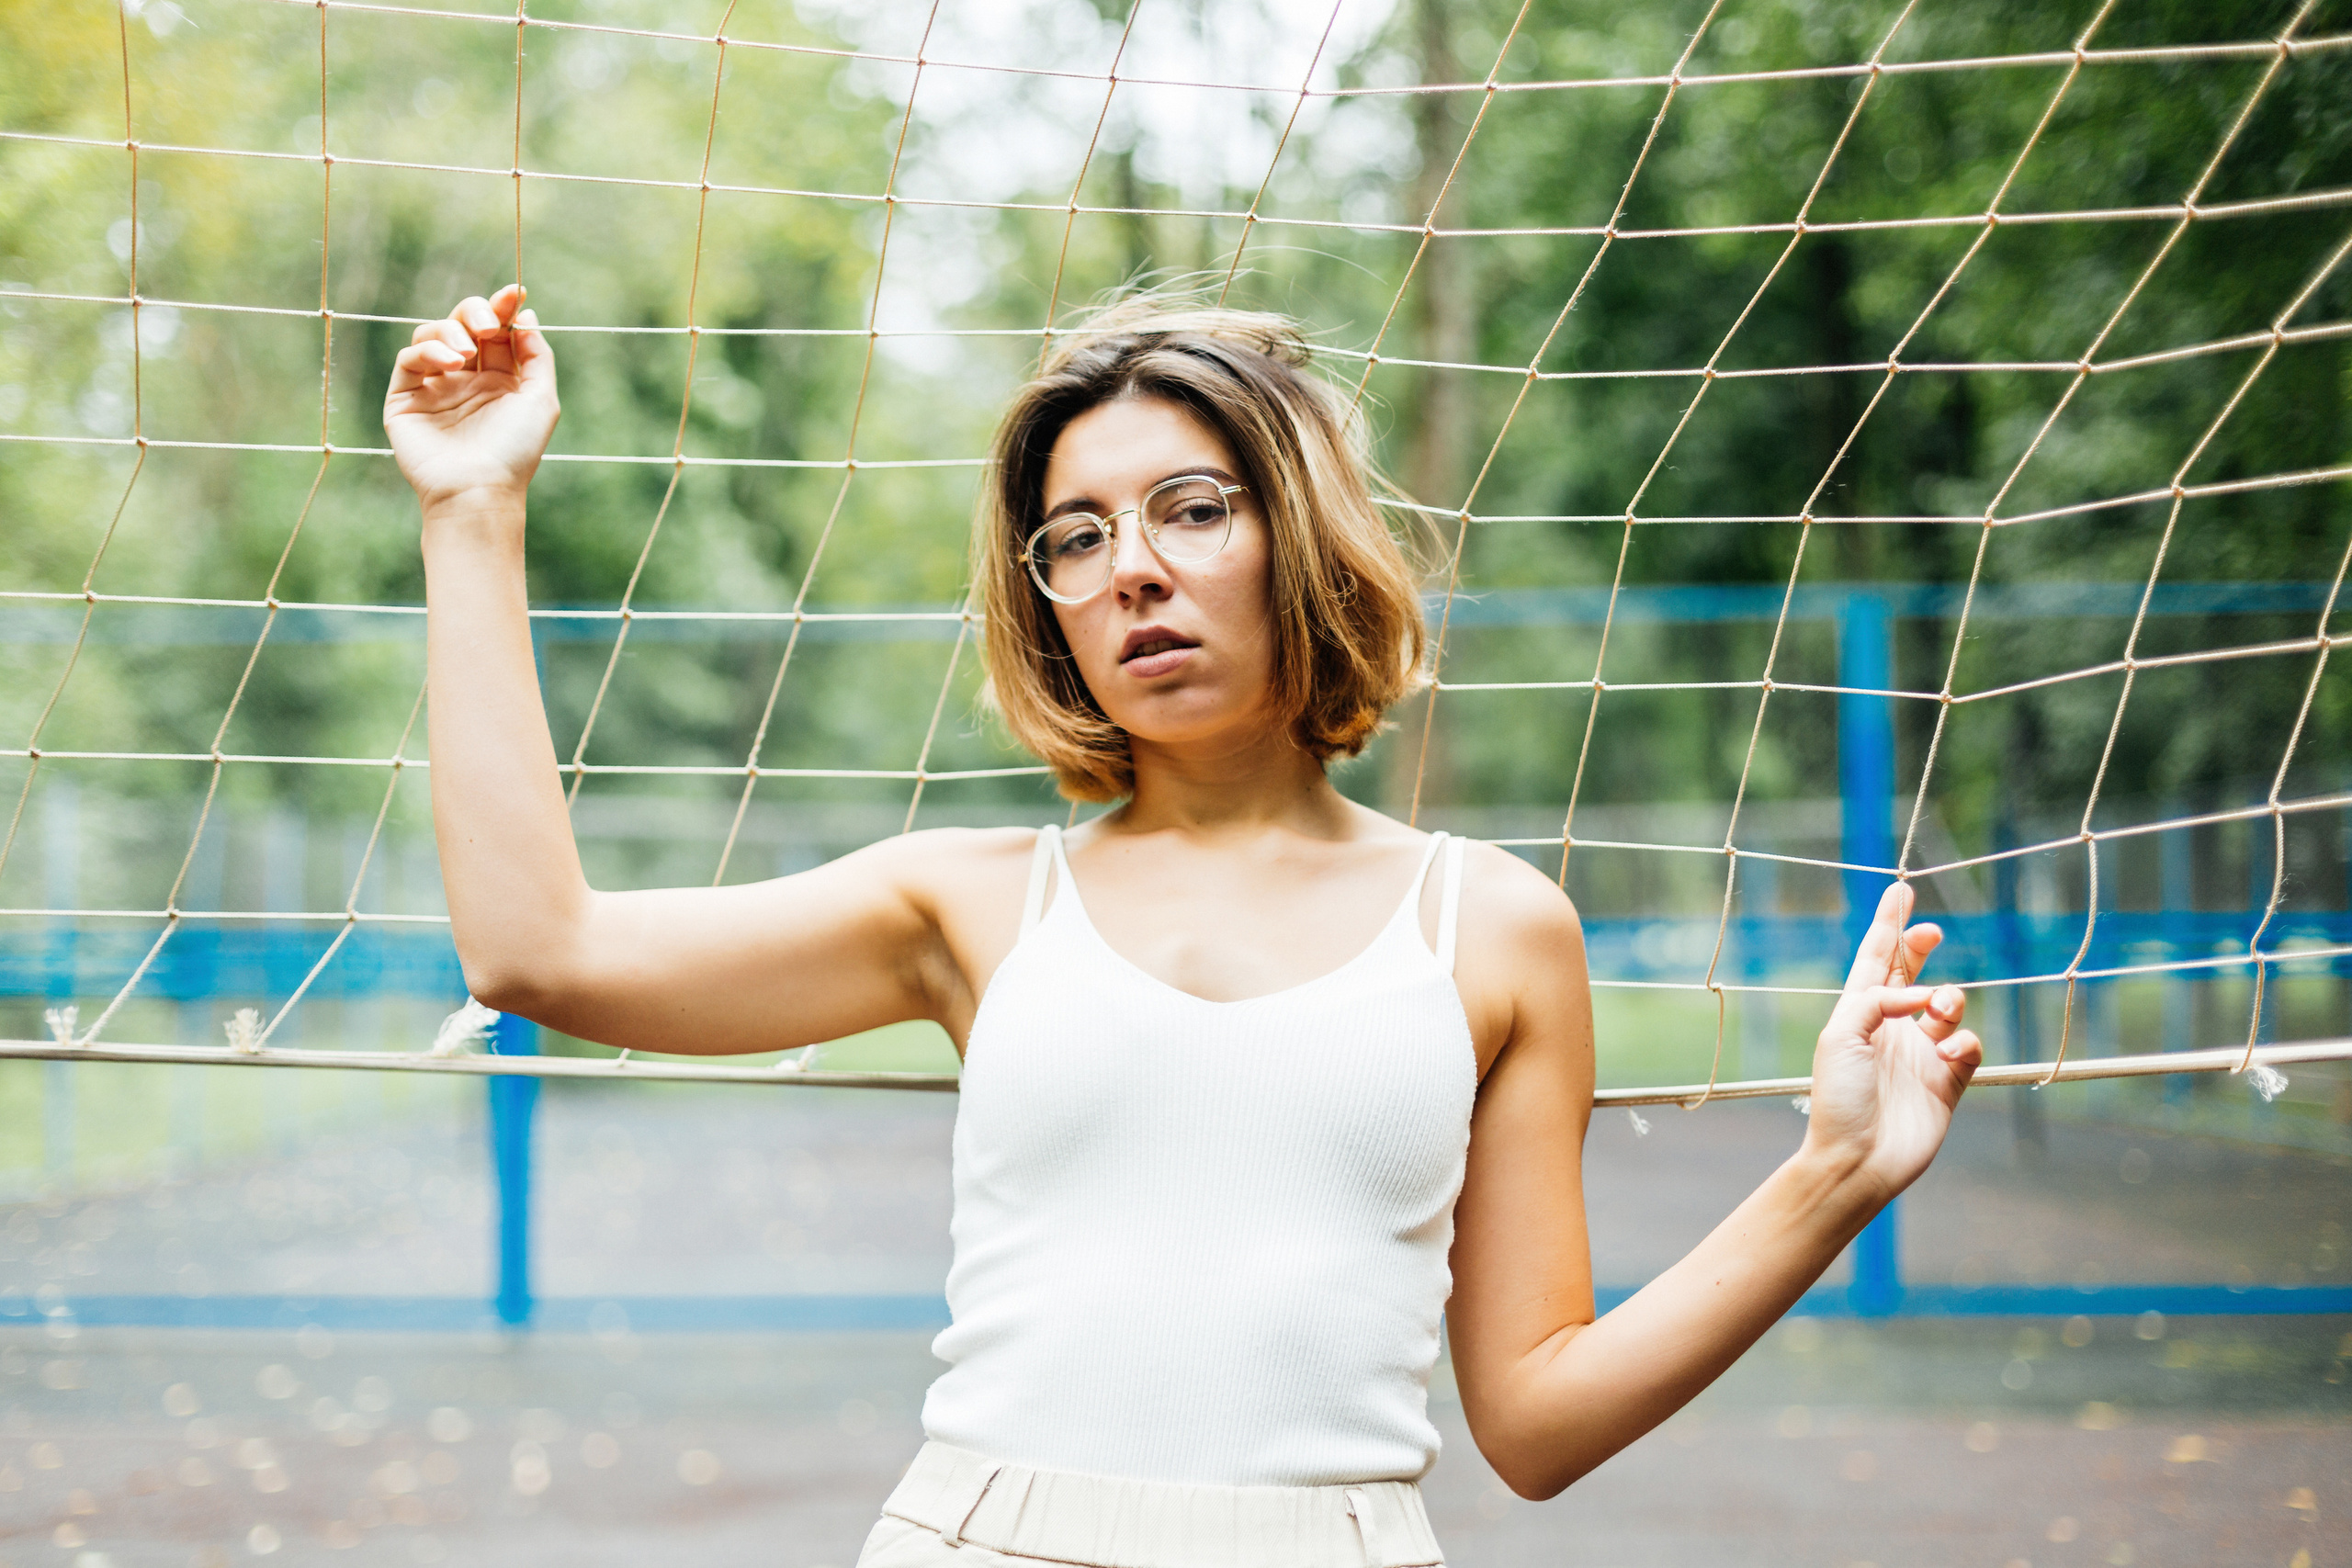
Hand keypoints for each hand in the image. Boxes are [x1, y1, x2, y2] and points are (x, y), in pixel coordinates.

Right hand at [384, 283, 560, 512]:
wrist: (479, 488)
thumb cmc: (514, 450)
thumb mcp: (541, 400)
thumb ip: (537, 356)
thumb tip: (527, 316)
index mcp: (500, 379)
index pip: (497, 332)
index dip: (503, 307)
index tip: (516, 293)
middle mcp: (466, 379)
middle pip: (463, 323)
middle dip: (475, 312)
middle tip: (487, 326)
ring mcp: (434, 387)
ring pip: (432, 333)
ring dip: (451, 331)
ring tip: (465, 356)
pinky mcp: (405, 398)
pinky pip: (409, 359)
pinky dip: (428, 351)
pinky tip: (449, 363)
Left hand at [1800, 882, 1981, 1200]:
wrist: (1858, 1157)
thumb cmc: (1839, 1097)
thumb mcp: (1842, 1035)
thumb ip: (1877, 1000)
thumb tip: (1921, 993)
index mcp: (1859, 1013)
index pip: (1875, 959)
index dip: (1889, 926)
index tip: (1901, 891)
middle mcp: (1891, 1028)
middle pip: (1912, 974)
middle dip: (1921, 949)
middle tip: (1930, 932)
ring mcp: (1921, 1053)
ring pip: (1949, 1006)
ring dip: (1949, 998)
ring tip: (1939, 1009)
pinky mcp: (1948, 1080)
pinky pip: (1968, 1046)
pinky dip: (1963, 1040)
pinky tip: (1948, 1051)